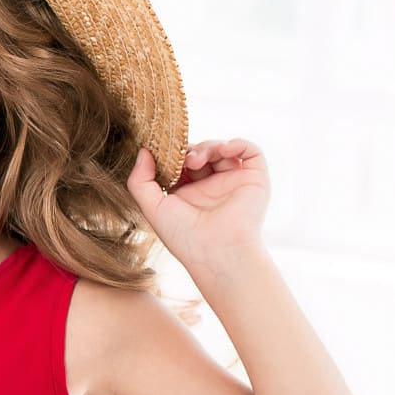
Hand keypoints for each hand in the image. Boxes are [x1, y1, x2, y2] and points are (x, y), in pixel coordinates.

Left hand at [127, 138, 270, 274]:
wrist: (216, 251)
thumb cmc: (184, 236)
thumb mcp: (152, 207)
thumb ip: (140, 180)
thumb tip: (143, 151)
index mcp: (188, 193)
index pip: (180, 163)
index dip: (172, 155)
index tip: (164, 153)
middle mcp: (211, 186)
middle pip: (201, 153)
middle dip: (190, 150)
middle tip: (185, 160)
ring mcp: (233, 182)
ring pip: (223, 149)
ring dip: (210, 146)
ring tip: (198, 160)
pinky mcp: (254, 179)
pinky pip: (251, 152)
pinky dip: (239, 143)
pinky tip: (225, 150)